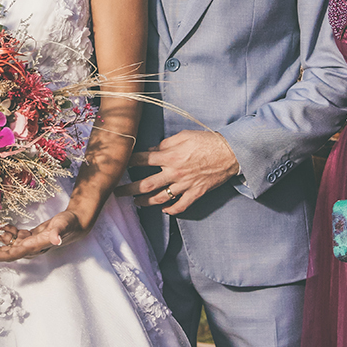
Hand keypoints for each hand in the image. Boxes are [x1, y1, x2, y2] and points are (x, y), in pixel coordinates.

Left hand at [0, 210, 88, 262]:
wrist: (76, 224)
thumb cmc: (69, 224)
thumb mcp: (63, 225)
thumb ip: (58, 232)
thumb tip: (56, 239)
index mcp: (33, 247)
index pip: (11, 254)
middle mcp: (29, 248)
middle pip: (4, 252)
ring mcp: (29, 243)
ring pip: (7, 245)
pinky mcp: (30, 237)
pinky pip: (14, 237)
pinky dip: (7, 233)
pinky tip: (2, 228)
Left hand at [114, 130, 239, 215]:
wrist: (230, 153)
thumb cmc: (206, 141)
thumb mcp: (183, 136)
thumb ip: (165, 144)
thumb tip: (151, 150)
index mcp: (169, 156)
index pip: (142, 160)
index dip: (128, 162)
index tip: (118, 165)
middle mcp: (174, 173)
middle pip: (145, 185)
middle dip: (128, 190)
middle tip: (117, 192)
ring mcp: (185, 185)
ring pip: (159, 198)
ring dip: (145, 202)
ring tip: (136, 203)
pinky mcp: (195, 193)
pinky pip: (180, 206)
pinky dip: (170, 210)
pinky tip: (163, 210)